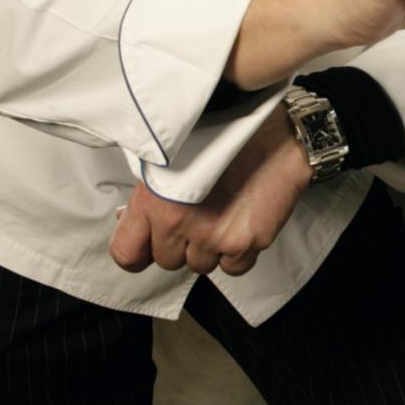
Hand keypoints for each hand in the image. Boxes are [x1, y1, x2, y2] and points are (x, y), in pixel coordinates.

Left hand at [110, 105, 309, 275]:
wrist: (278, 136)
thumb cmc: (227, 139)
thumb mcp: (173, 160)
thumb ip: (149, 195)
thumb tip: (130, 219)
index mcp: (155, 200)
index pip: (126, 253)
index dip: (138, 251)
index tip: (146, 246)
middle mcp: (181, 222)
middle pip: (167, 261)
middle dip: (179, 245)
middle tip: (196, 217)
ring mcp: (214, 236)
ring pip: (200, 266)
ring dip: (208, 249)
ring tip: (221, 216)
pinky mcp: (246, 243)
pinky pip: (232, 268)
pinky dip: (236, 254)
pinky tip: (241, 225)